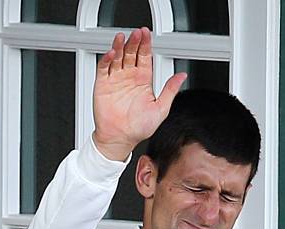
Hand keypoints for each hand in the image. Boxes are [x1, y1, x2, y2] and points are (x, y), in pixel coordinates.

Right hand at [92, 27, 186, 160]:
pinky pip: (104, 68)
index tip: (147, 35)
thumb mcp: (161, 109)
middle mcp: (129, 78)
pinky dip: (107, 59)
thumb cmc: (139, 128)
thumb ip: (170, 91)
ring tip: (123, 37)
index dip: (146, 45)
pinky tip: (112, 53)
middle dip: (134, 42)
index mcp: (143, 81)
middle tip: (137, 33)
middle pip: (132, 53)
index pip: (145, 57)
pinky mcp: (103, 84)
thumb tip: (182, 77)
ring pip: (118, 57)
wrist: (120, 139)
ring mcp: (116, 80)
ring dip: (120, 46)